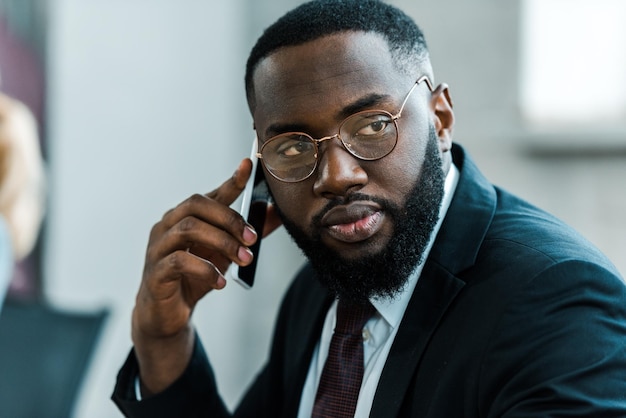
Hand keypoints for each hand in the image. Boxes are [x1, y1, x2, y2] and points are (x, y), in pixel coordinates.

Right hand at [132, 158, 275, 394]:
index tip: (249, 166)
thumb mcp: (226, 254)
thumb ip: (248, 234)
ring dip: (222, 243)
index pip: (211, 194)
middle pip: (197, 205)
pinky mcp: (155, 271)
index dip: (231, 180)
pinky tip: (221, 282)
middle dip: (230, 219)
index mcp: (187, 217)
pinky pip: (178, 262)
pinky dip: (205, 270)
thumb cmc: (194, 277)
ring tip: (244, 260)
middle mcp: (169, 224)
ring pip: (188, 229)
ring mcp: (158, 246)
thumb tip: (276, 213)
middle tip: (252, 240)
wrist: (167, 313)